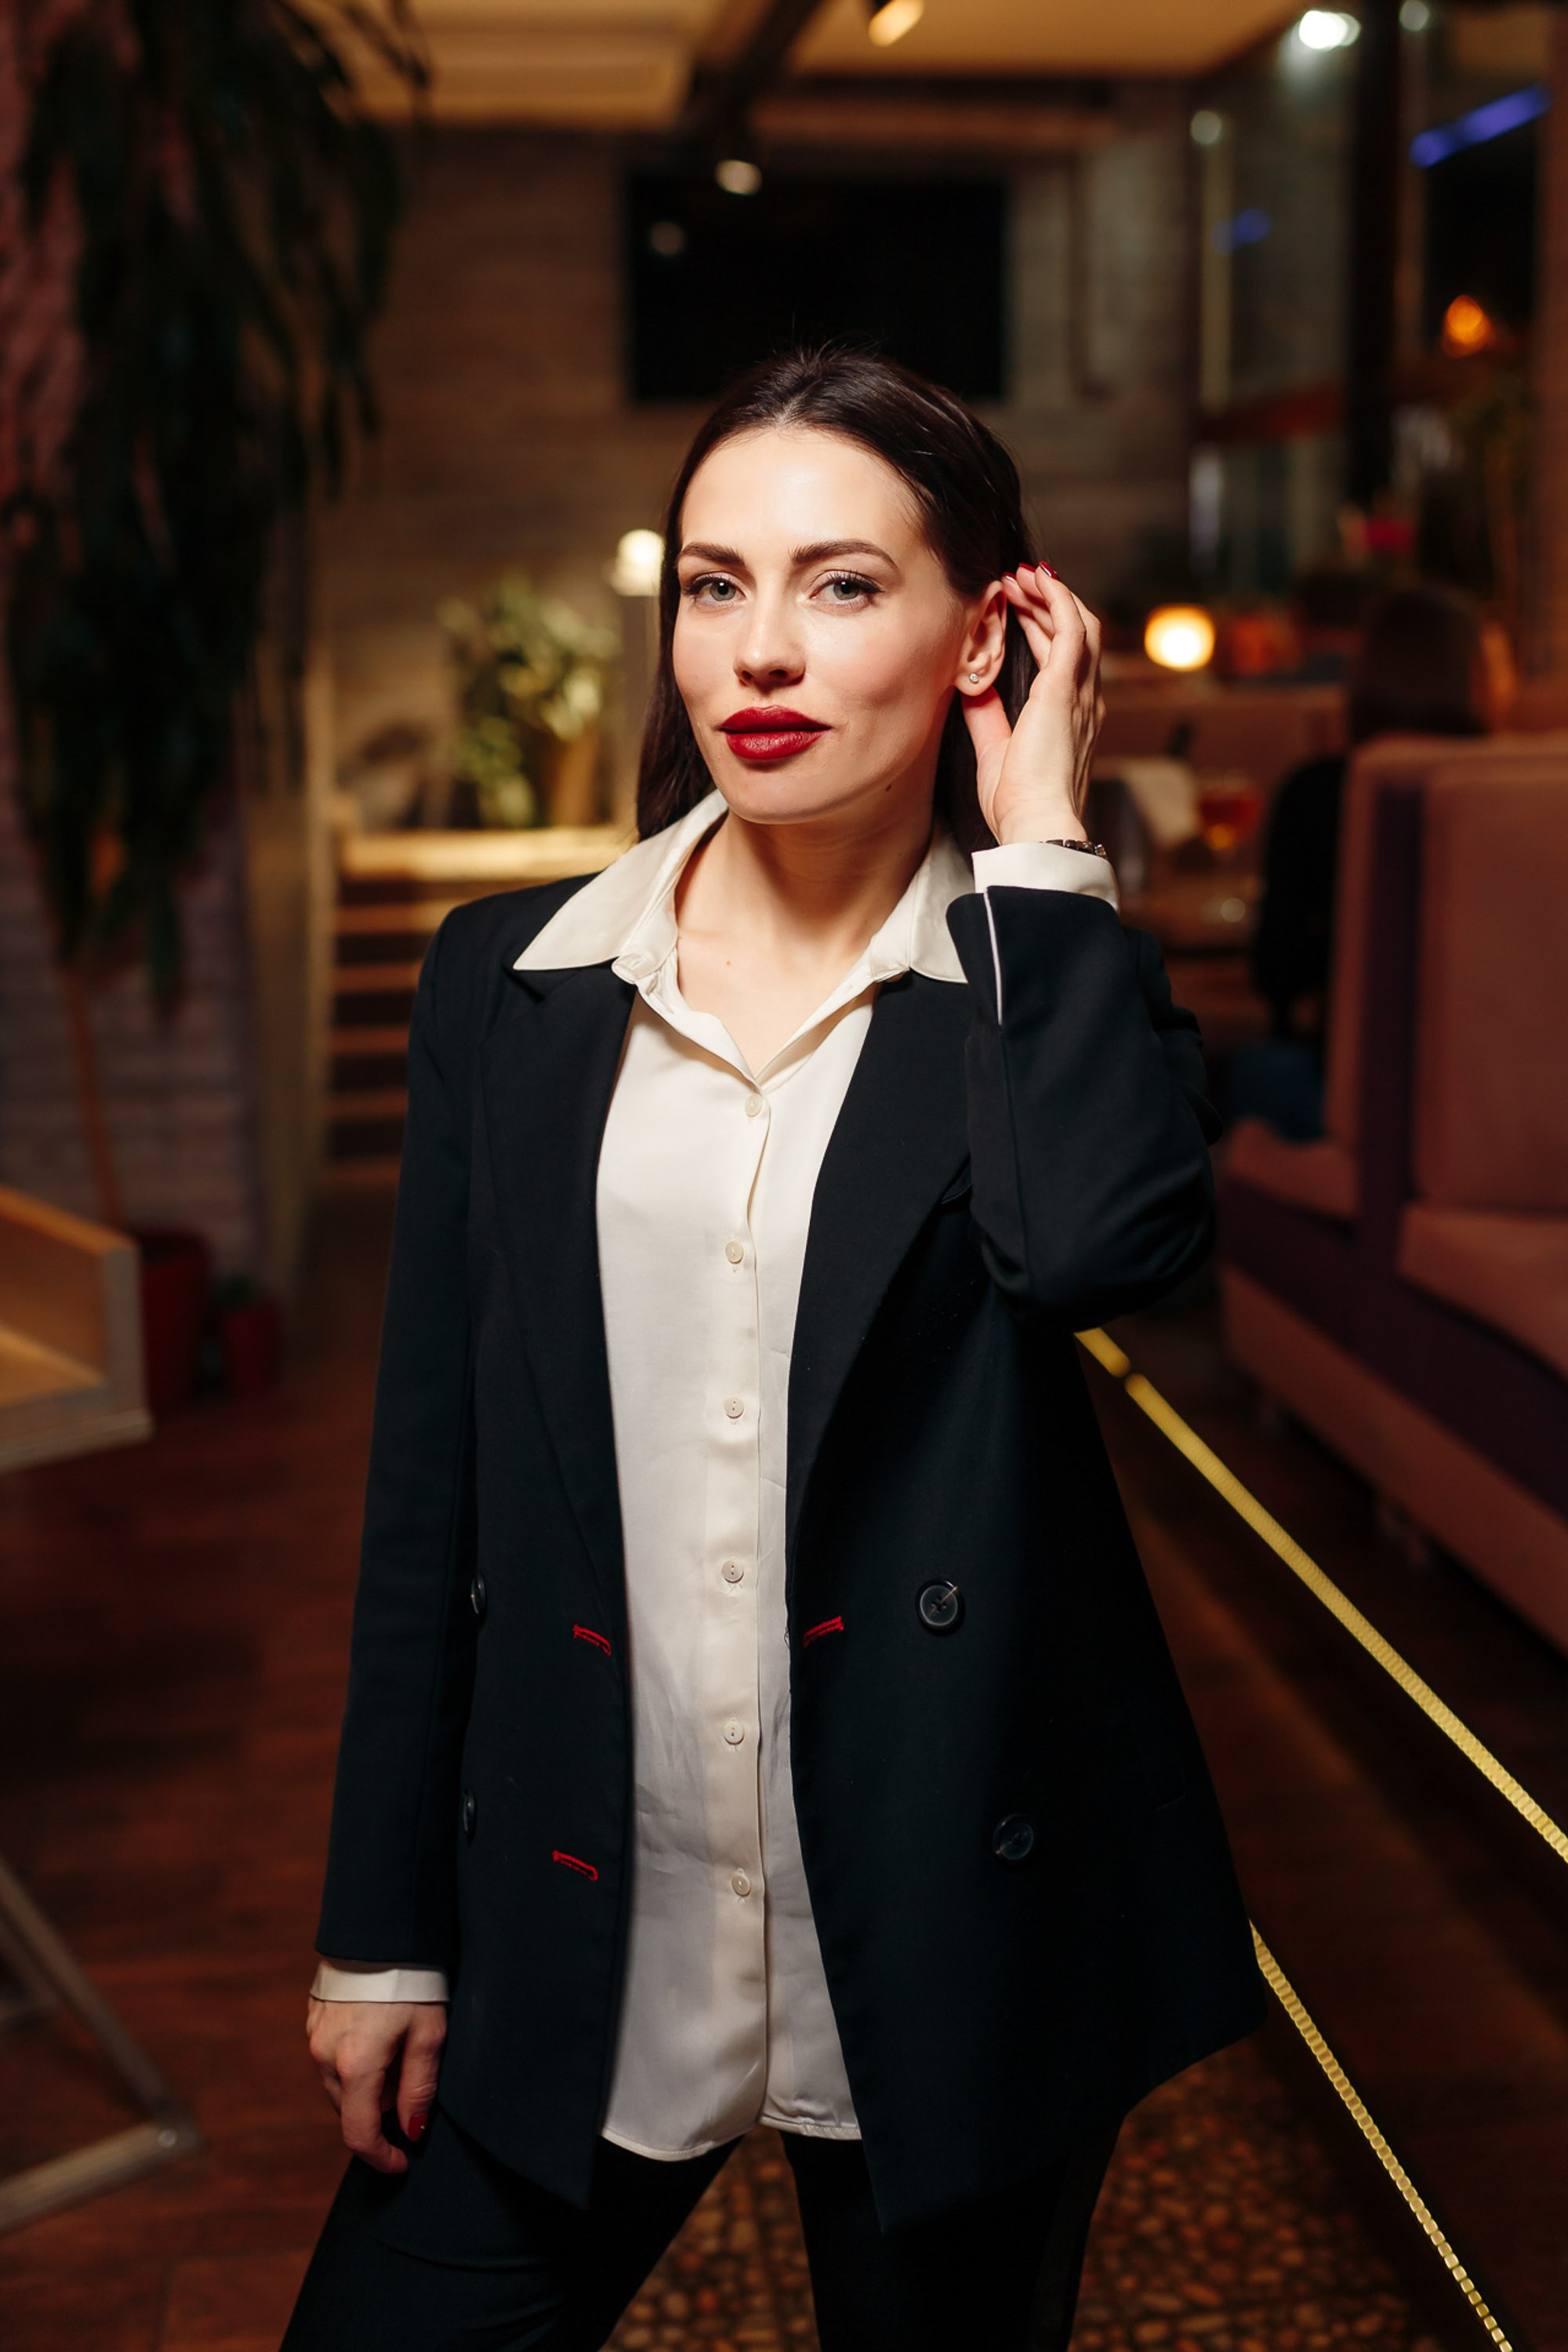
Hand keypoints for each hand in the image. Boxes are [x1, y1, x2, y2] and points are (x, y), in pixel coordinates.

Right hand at [306, 1996, 446, 2174]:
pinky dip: (354, 2062)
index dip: (381, 2157)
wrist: (382, 1927)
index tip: (403, 2161)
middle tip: (413, 2087)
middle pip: (350, 2110)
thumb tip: (411, 2132)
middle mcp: (325, 2056)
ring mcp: (314, 2037)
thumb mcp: (429, 2035)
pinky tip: (380, 2033)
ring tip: (399, 2052)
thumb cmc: (414, 1980)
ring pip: (339, 2086)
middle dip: (380, 2113)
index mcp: (356, 2065)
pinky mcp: (313, 2019)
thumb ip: (419, 2089)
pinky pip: (331, 2058)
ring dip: (367, 2087)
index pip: (359, 2135)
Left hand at [962, 565, 1104, 845]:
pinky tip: (1037, 580)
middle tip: (1016, 581)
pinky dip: (1056, 599)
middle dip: (1046, 604)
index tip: (1017, 607)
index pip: (1062, 660)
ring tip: (1022, 575)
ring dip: (1051, 595)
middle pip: (1073, 636)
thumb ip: (986, 716)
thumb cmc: (1018, 803)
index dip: (1042, 628)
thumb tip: (971, 687)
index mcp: (1069, 719)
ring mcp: (1080, 694)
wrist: (1035, 823)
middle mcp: (1083, 703)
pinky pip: (1071, 629)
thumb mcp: (994, 751)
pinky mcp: (1066, 689)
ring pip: (1078, 625)